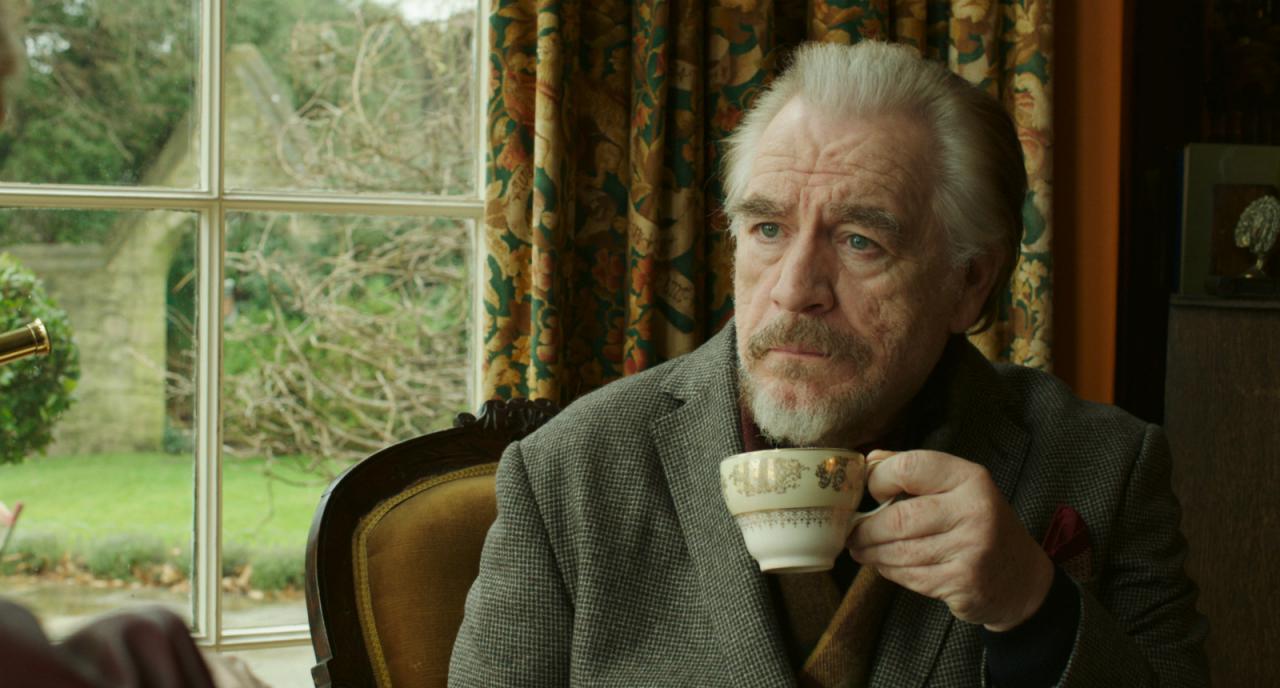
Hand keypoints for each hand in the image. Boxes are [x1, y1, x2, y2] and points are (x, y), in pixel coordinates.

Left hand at [847, 449, 1053, 630]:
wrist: (1021, 578)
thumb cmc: (979, 524)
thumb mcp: (958, 488)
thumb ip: (915, 471)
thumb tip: (870, 461)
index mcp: (970, 478)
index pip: (910, 467)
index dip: (878, 480)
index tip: (869, 493)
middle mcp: (974, 510)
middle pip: (898, 519)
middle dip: (866, 529)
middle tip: (852, 534)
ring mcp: (971, 549)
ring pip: (900, 552)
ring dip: (872, 553)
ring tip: (862, 550)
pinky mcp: (964, 583)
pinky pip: (911, 576)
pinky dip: (891, 572)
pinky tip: (887, 566)